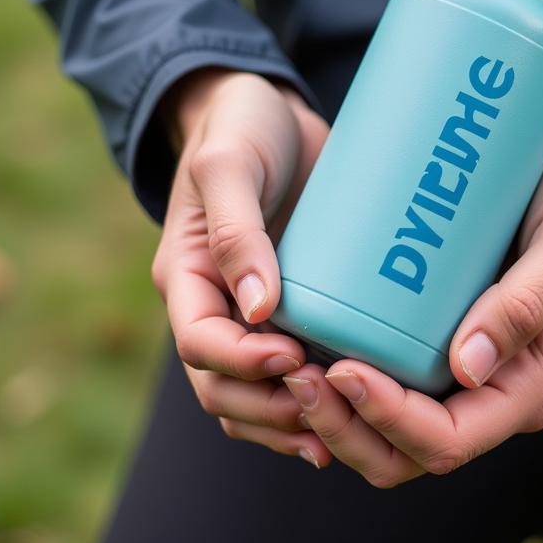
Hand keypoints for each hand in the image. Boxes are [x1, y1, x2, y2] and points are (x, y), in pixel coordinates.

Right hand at [149, 68, 329, 462]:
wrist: (270, 110)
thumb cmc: (239, 127)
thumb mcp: (230, 163)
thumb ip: (236, 229)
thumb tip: (256, 308)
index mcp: (188, 275)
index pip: (200, 343)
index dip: (241, 362)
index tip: (291, 356)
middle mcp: (217, 303)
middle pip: (224, 386)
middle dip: (269, 405)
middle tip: (326, 400)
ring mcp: (256, 309)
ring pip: (255, 393)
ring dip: (290, 420)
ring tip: (339, 432)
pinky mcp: (298, 303)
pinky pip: (293, 368)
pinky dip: (314, 398)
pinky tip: (354, 409)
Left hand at [284, 130, 542, 482]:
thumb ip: (529, 300)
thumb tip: (468, 367)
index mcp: (530, 386)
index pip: (449, 441)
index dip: (388, 420)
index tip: (340, 370)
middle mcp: (498, 389)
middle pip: (408, 450)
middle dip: (345, 426)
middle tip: (296, 371)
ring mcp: (473, 368)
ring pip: (393, 426)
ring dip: (338, 412)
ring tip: (291, 360)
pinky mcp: (453, 335)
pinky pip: (396, 379)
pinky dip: (349, 380)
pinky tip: (314, 340)